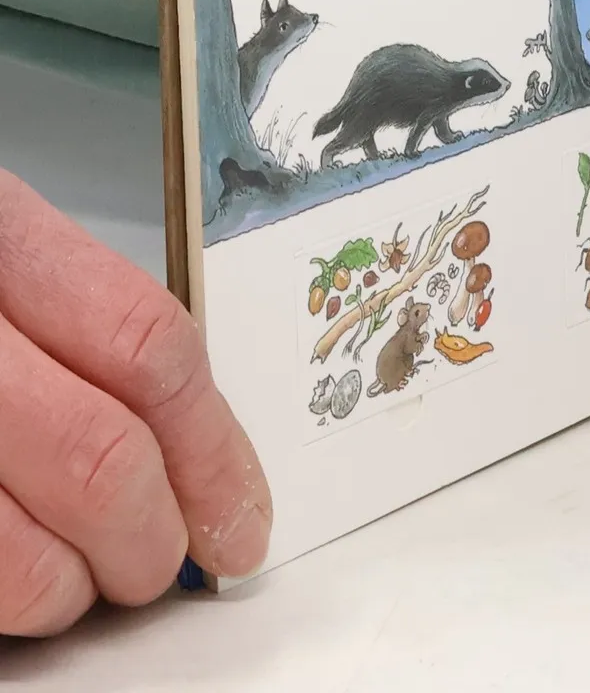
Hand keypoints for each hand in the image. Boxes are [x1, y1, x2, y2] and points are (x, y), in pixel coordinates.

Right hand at [0, 168, 270, 635]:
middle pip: (100, 459)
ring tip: (77, 584)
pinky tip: (4, 581)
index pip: (148, 348)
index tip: (240, 512)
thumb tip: (185, 440)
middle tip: (164, 562)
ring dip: (67, 591)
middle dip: (153, 535)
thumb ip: (70, 323)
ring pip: (15, 557)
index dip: (212, 446)